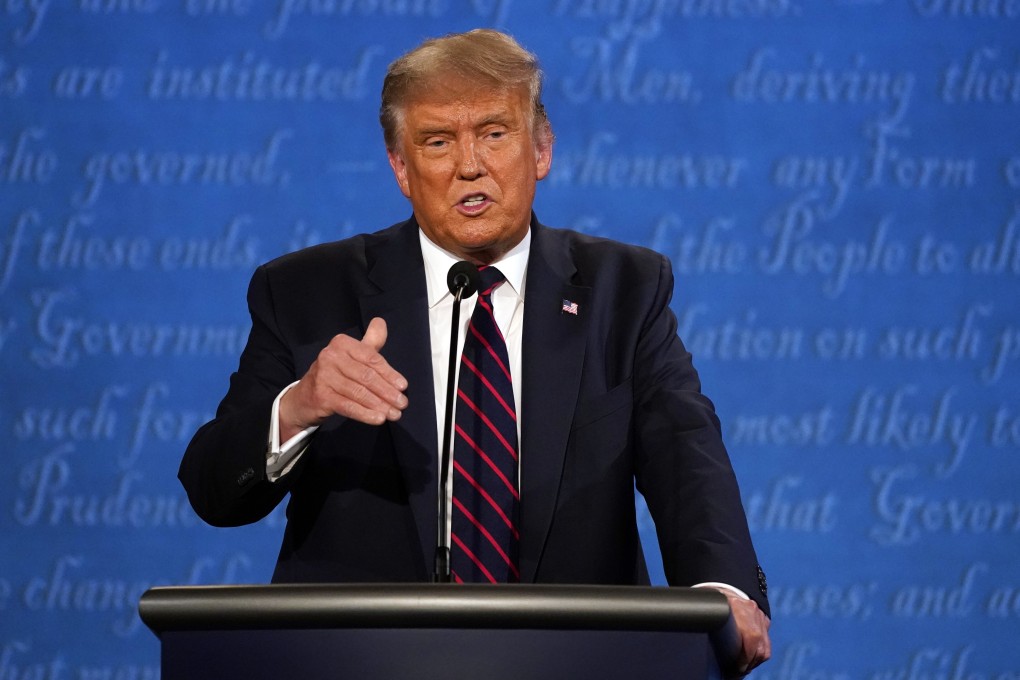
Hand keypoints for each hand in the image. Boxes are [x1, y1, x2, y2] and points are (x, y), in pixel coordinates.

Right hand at [279, 317, 407, 438]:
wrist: (303, 398)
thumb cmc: (334, 375)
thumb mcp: (352, 355)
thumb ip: (369, 341)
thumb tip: (380, 321)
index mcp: (341, 343)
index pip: (371, 359)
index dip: (389, 374)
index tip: (403, 387)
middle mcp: (330, 356)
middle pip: (367, 376)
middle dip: (388, 392)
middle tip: (402, 403)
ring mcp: (324, 376)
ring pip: (359, 392)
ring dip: (380, 405)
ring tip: (395, 414)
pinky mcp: (321, 396)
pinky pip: (348, 406)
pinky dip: (365, 414)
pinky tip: (379, 419)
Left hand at [718, 589, 770, 675]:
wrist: (721, 588)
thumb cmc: (711, 603)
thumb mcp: (710, 614)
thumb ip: (714, 626)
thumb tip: (709, 651)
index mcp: (736, 607)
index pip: (751, 637)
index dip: (745, 657)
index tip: (735, 668)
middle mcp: (751, 611)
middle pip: (760, 647)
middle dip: (749, 664)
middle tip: (737, 671)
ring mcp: (759, 615)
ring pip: (765, 648)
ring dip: (755, 661)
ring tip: (743, 667)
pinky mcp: (764, 619)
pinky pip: (766, 642)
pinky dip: (759, 653)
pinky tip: (748, 659)